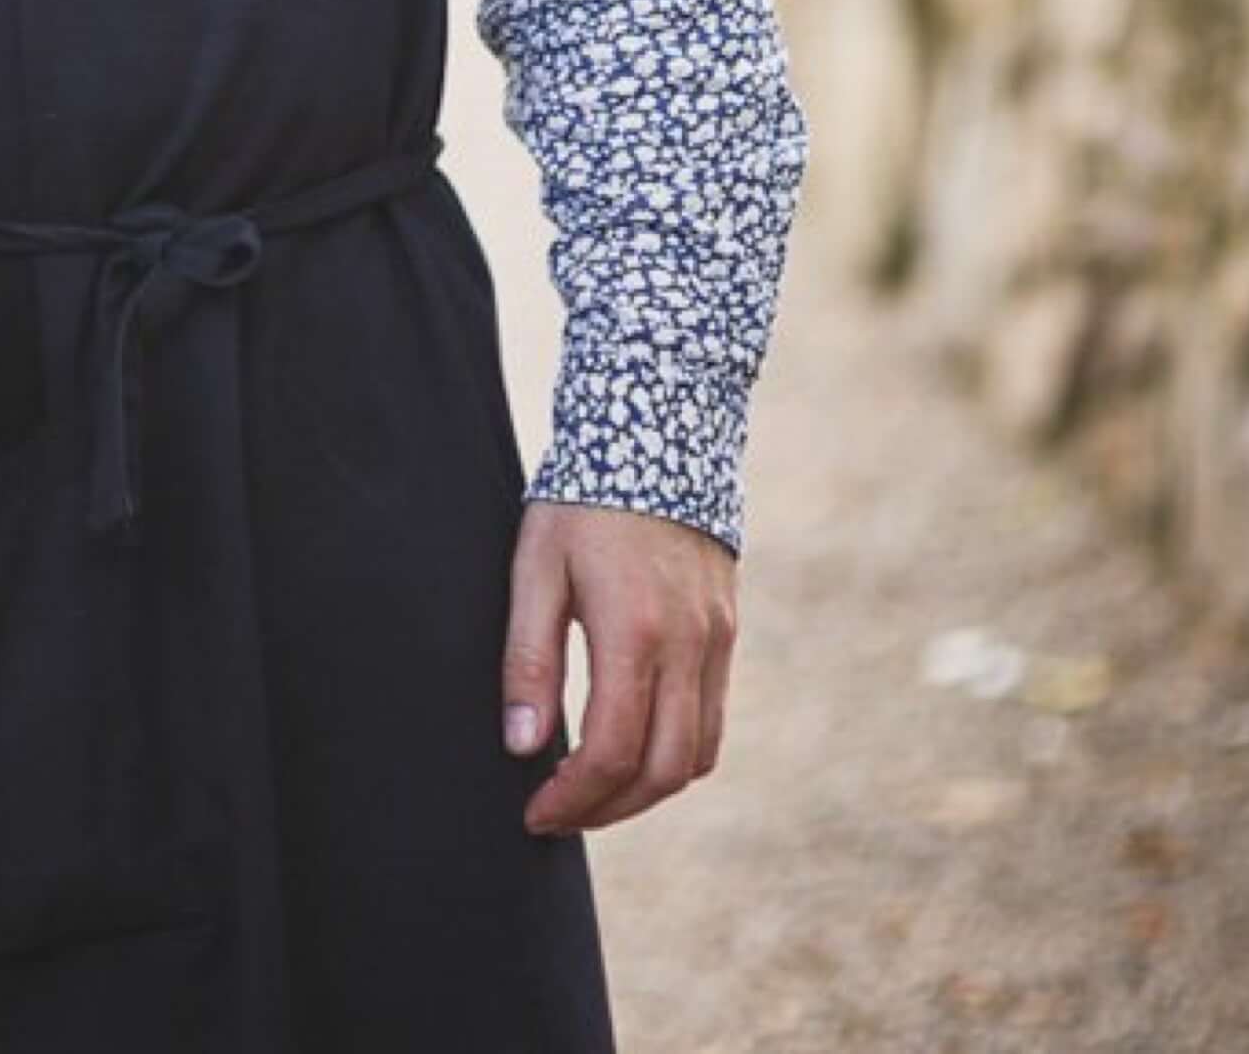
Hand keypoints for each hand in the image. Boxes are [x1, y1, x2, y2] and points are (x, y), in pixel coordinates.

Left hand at [502, 497, 738, 833]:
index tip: (535, 812)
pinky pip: (713, 722)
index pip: (611, 751)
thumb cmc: (583, 500)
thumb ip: (529, 659)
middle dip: (609, 809)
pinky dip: (677, 755)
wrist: (658, 432)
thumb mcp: (536, 567)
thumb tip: (522, 745)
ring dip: (646, 790)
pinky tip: (635, 747)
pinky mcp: (727, 634)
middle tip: (561, 814)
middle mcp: (687, 646)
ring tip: (594, 791)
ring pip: (697, 756)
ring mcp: (716, 642)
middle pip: (663, 771)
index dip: (572, 798)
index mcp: (633, 631)